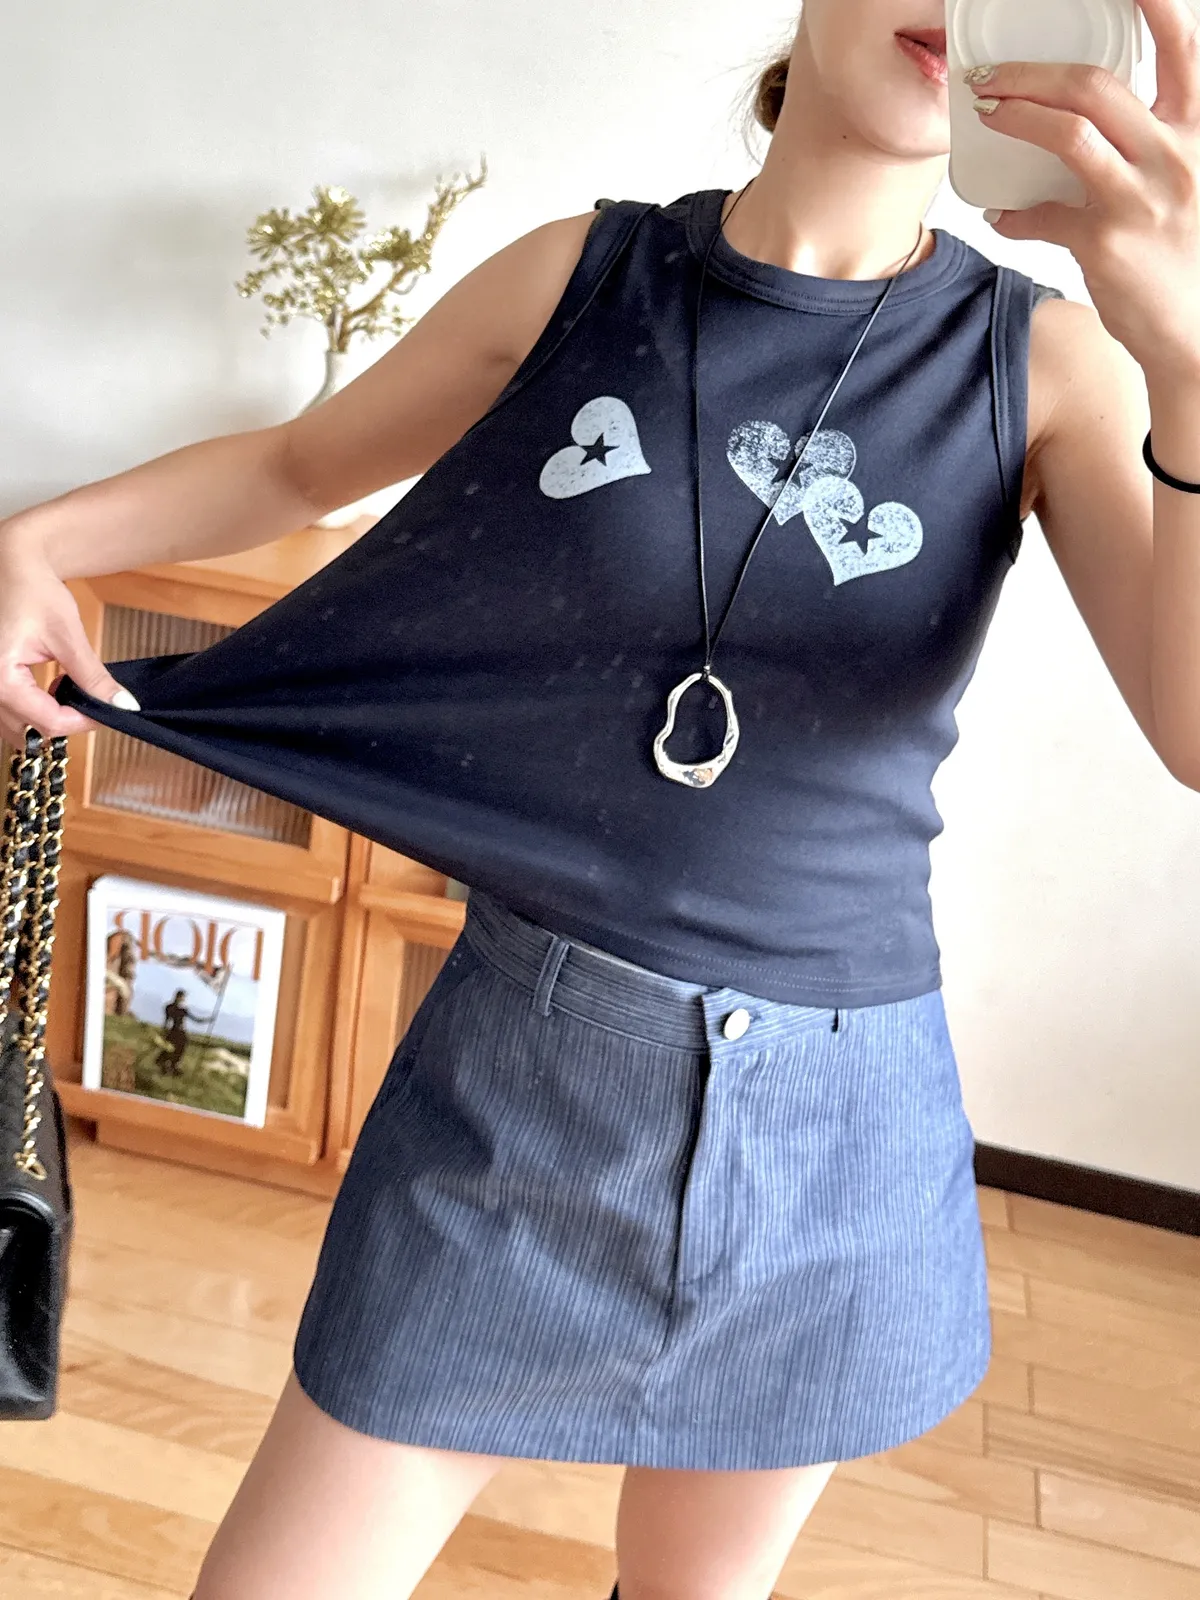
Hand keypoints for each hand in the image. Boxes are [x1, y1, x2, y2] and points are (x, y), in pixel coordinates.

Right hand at [0, 527, 135, 744]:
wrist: (10, 564)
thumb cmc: (32, 589)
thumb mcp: (67, 635)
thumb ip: (92, 676)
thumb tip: (121, 705)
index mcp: (0, 677)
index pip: (49, 721)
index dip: (84, 722)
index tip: (107, 711)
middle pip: (30, 730)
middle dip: (64, 722)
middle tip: (91, 703)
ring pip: (16, 727)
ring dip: (45, 719)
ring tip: (68, 692)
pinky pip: (8, 712)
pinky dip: (31, 709)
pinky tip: (49, 688)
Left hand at [970, 0, 1199, 384]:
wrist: (1199, 331)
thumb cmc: (1189, 255)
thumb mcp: (1189, 181)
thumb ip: (1156, 144)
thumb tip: (1091, 123)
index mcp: (1198, 131)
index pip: (1182, 46)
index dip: (1154, 4)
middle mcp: (1175, 155)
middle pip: (1097, 85)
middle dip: (1034, 72)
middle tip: (995, 74)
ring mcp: (1141, 198)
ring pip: (1069, 134)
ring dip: (1016, 117)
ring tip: (988, 114)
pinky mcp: (1107, 243)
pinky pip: (1044, 215)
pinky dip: (1014, 215)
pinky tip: (1002, 216)